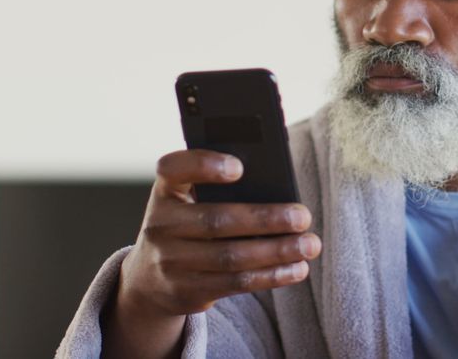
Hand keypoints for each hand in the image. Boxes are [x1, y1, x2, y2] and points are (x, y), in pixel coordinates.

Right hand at [103, 150, 320, 358]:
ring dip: (277, 251)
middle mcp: (161, 225)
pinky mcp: (186, 291)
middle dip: (265, 219)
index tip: (239, 167)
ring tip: (309, 245)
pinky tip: (296, 268)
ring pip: (231, 257)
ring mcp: (170, 262)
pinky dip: (271, 275)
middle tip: (302, 216)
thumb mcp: (188, 201)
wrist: (147, 278)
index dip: (204, 166)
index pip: (174, 169)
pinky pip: (235, 283)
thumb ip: (218, 190)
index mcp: (165, 191)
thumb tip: (278, 192)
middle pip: (216, 220)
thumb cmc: (186, 225)